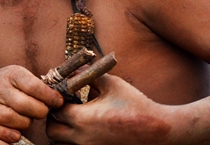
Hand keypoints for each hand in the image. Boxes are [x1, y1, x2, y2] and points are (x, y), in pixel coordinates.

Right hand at [0, 65, 62, 142]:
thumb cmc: (4, 87)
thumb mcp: (18, 77)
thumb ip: (39, 84)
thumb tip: (68, 88)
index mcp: (11, 74)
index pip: (34, 86)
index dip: (50, 97)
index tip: (58, 102)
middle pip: (24, 105)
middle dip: (39, 112)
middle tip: (42, 112)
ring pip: (11, 118)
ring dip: (25, 123)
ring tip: (27, 120)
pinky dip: (9, 135)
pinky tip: (16, 133)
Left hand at [45, 74, 172, 144]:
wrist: (157, 129)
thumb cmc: (134, 104)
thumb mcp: (111, 83)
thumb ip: (88, 75)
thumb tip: (72, 70)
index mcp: (83, 120)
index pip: (55, 111)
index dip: (56, 100)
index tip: (63, 92)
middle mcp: (83, 139)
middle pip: (52, 132)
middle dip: (54, 118)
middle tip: (64, 106)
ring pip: (62, 144)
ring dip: (62, 131)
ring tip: (74, 118)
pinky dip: (74, 139)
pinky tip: (86, 127)